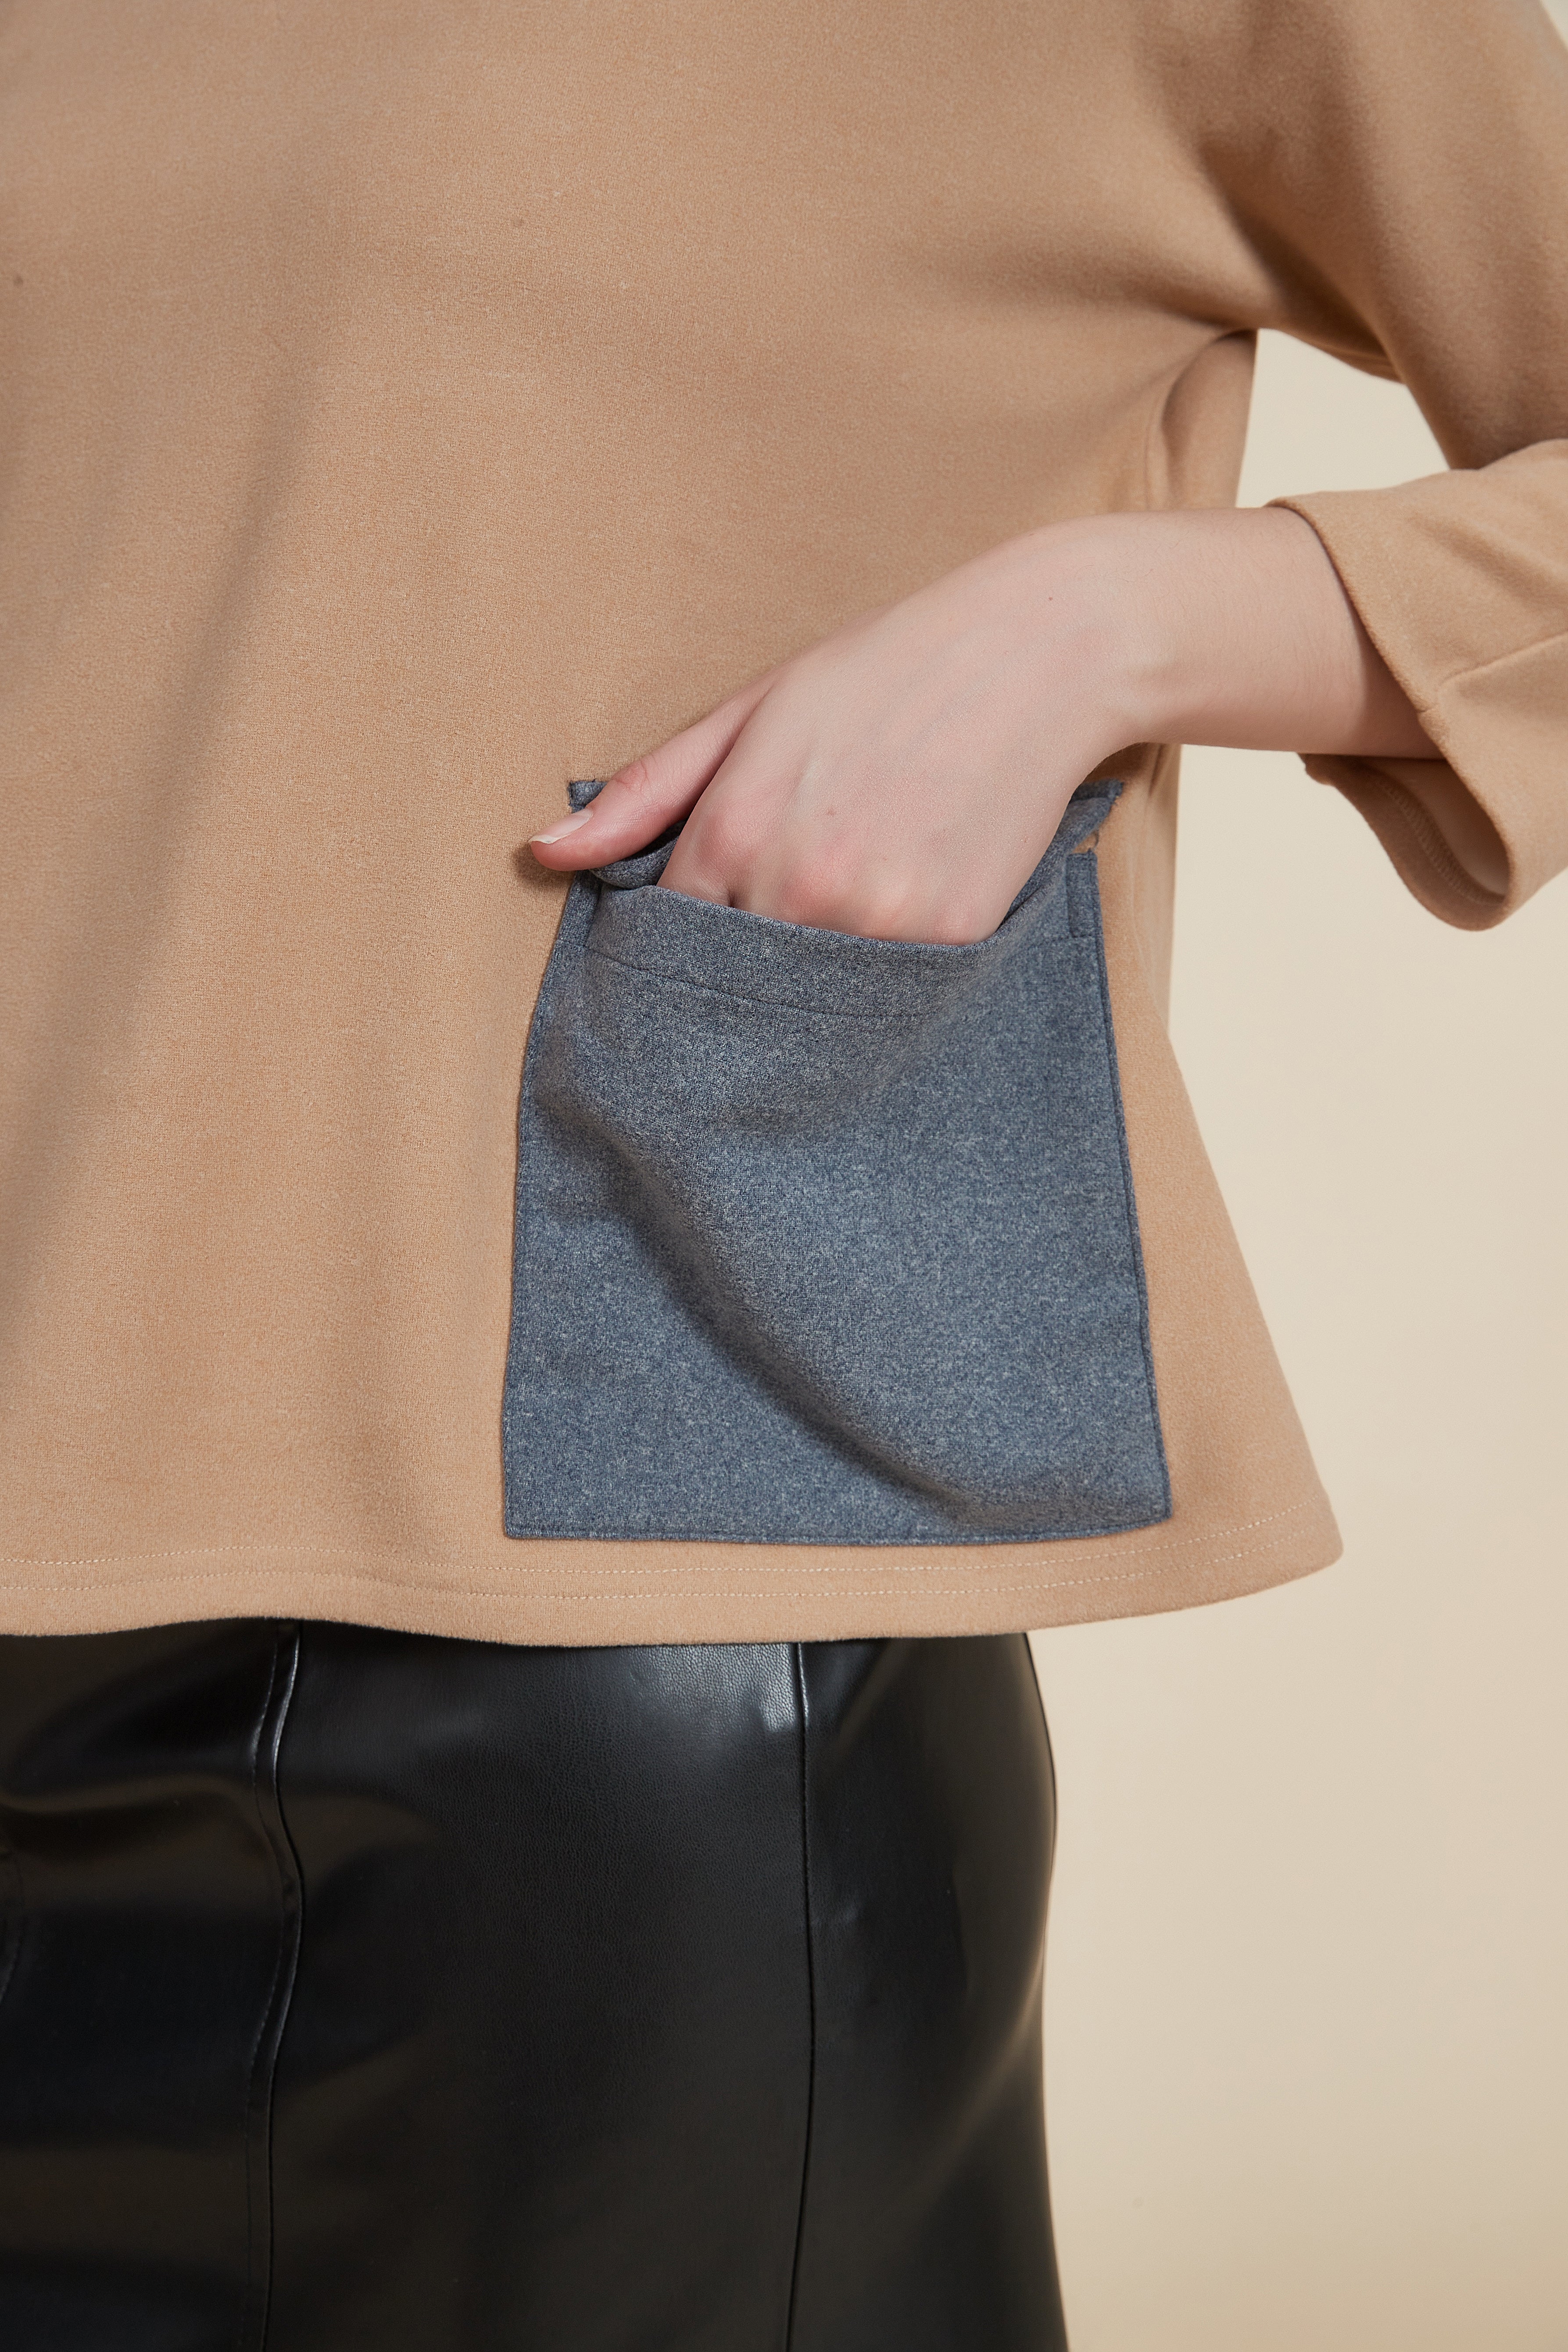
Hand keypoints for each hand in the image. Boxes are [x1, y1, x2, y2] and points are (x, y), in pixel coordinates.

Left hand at [529, 508, 1434, 942]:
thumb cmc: (886, 671)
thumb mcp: (751, 713)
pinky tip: (887, 929)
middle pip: (730, 981)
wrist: (1041, 655)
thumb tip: (545, 853)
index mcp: (736, 829)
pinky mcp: (948, 941)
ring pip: (806, 1001)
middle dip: (730, 980)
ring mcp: (878, 922)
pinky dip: (874, 981)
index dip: (671, 943)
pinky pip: (885, 996)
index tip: (687, 943)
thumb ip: (646, 792)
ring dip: (802, 989)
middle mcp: (800, 887)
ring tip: (828, 931)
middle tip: (755, 955)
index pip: (668, 933)